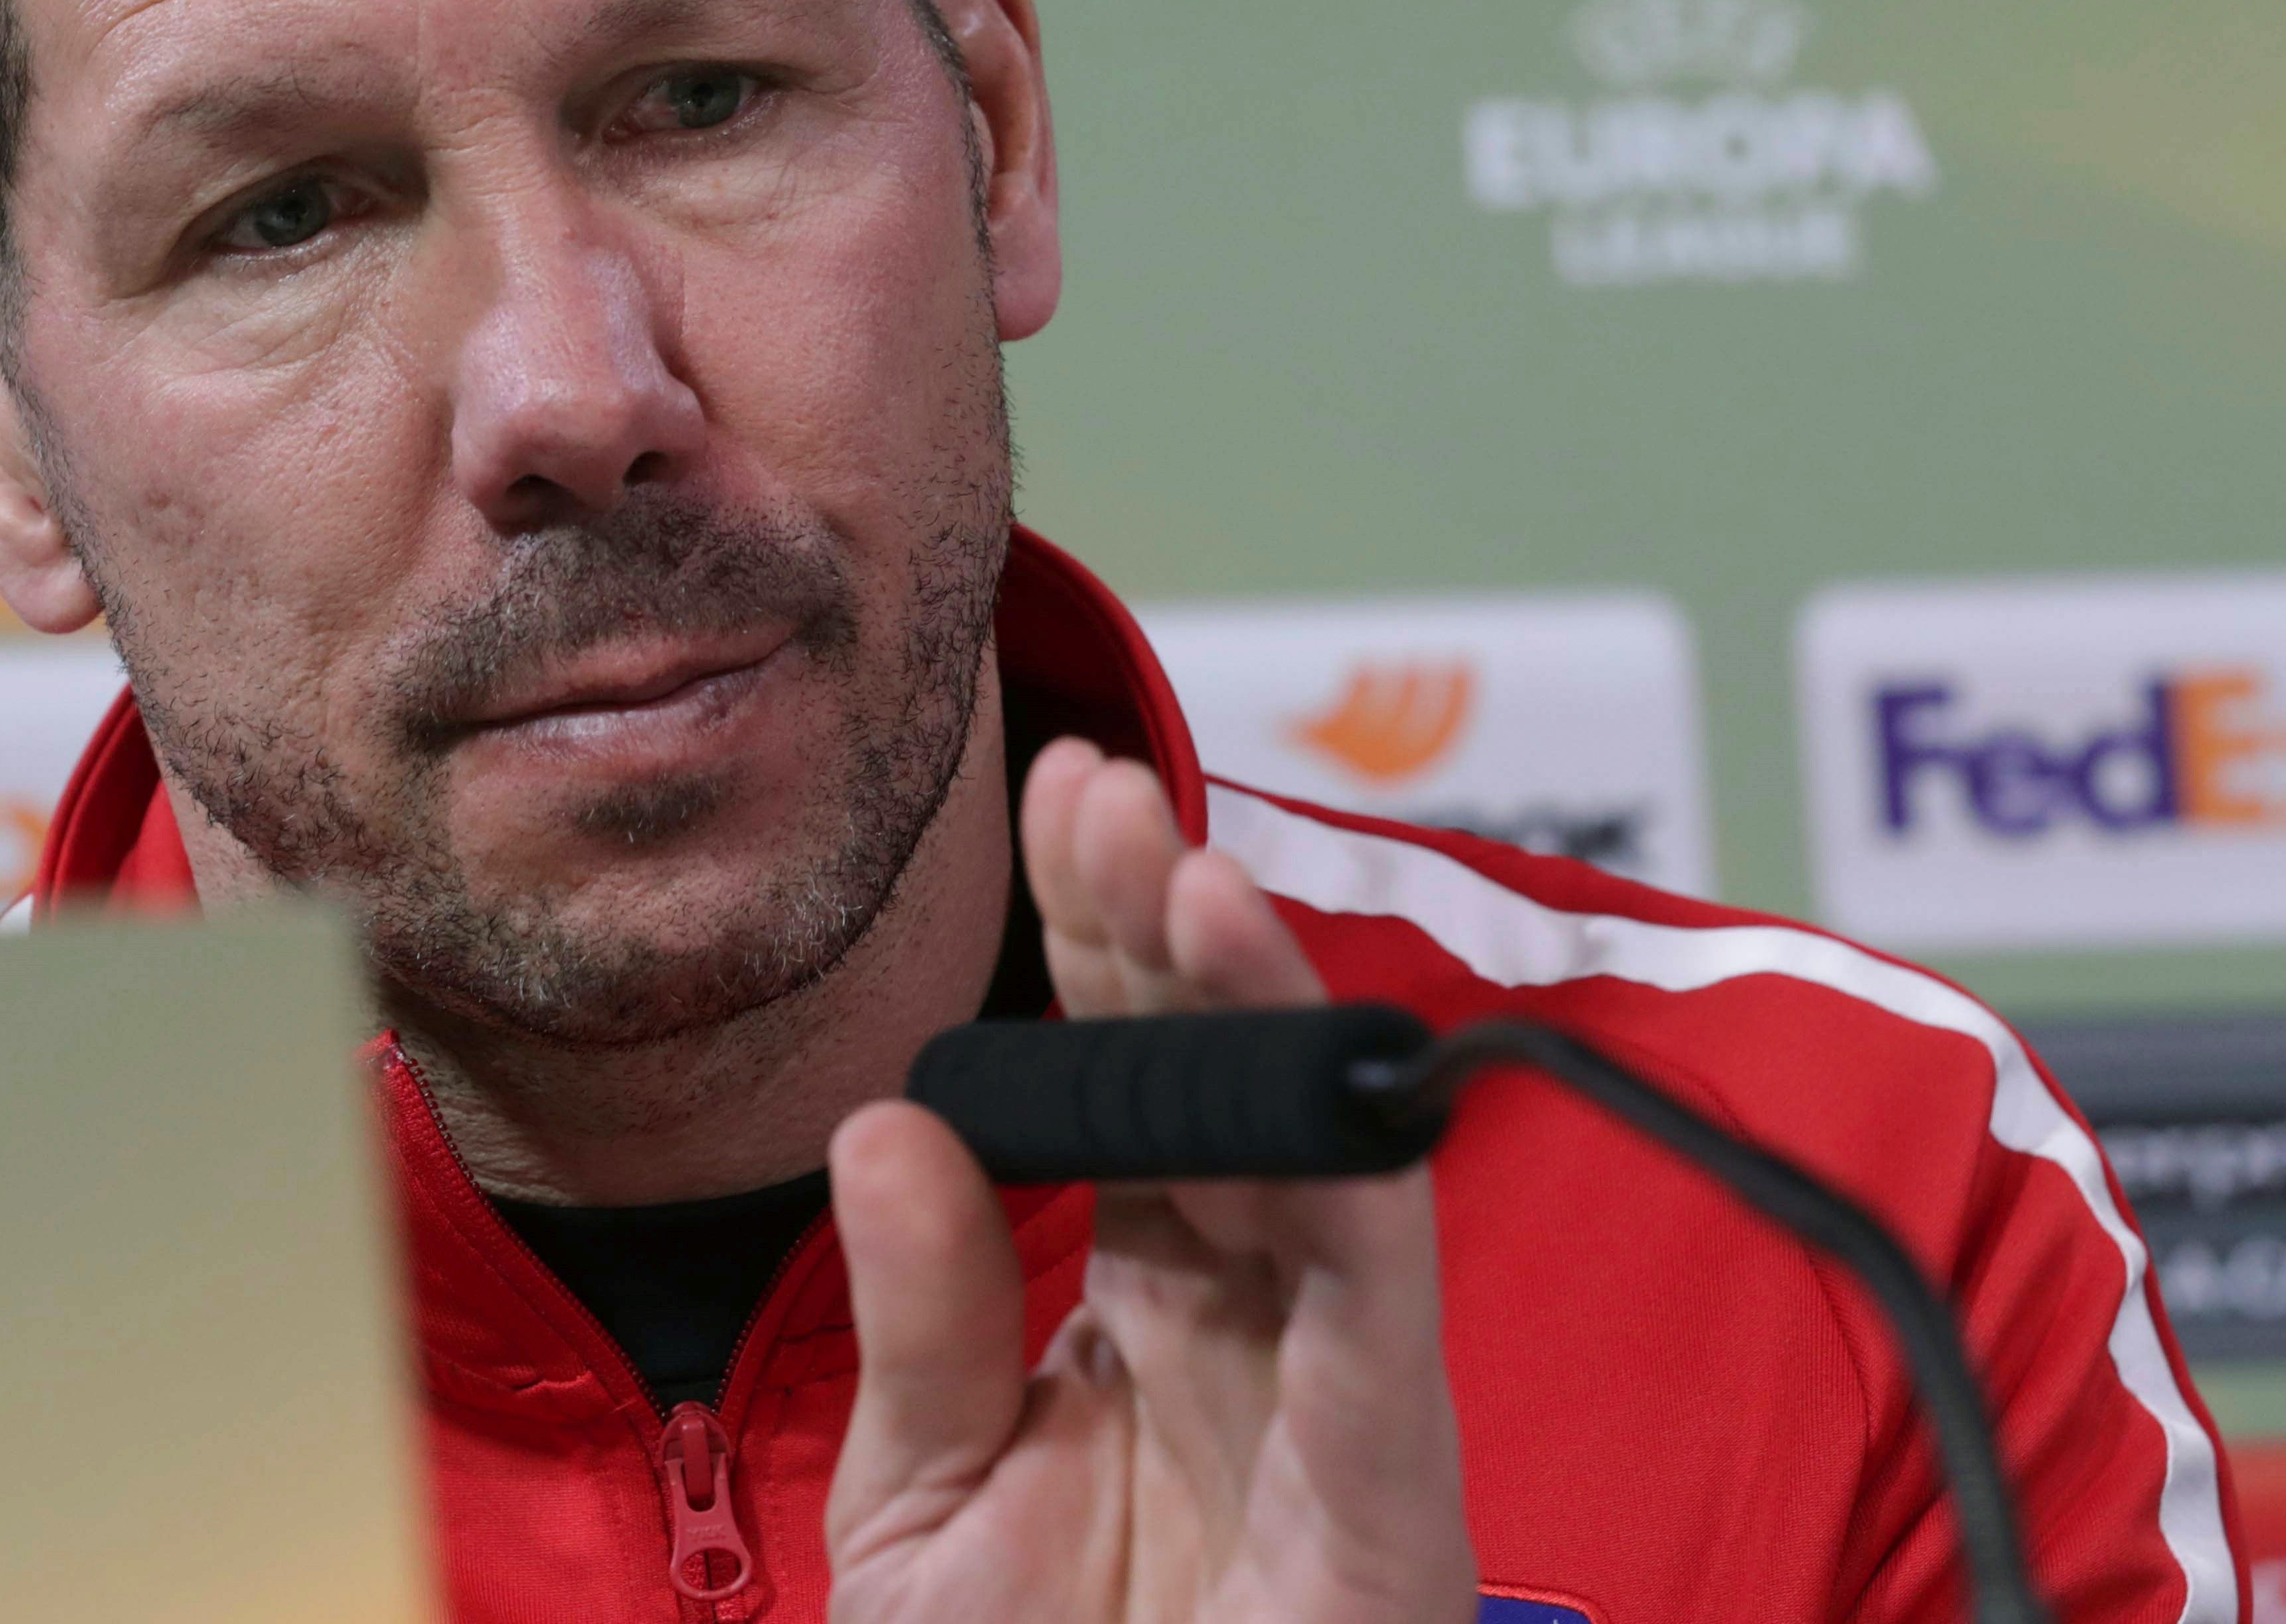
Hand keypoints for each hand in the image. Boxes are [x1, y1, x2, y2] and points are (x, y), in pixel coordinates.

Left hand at [825, 739, 1476, 1621]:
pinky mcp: (1393, 1488)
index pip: (1125, 1088)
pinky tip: (1271, 1026)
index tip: (1049, 791)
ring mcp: (1334, 1404)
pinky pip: (1376, 1291)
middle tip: (1090, 783)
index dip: (1093, 939)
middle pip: (1218, 1087)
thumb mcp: (924, 1502)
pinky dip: (1332, 1149)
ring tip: (1169, 858)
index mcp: (1148, 1318)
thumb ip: (924, 1318)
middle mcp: (1254, 1335)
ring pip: (1312, 1150)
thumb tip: (893, 1120)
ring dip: (1244, 992)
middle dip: (1159, 924)